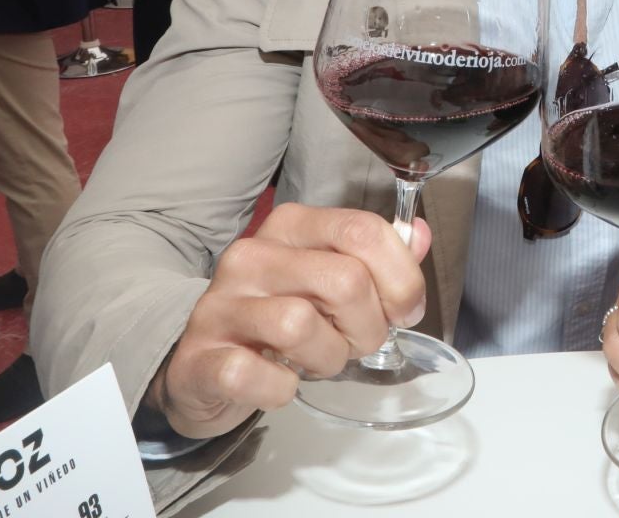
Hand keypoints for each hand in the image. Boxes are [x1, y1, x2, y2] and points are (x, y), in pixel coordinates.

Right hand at [148, 204, 431, 438]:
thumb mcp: (327, 277)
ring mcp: (221, 306)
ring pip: (300, 325)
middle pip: (344, 281)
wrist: (202, 365)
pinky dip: (281, 389)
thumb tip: (418, 235)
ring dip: (328, 358)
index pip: (363, 231)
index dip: (401, 277)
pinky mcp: (200, 359)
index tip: (404, 310)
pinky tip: (281, 383)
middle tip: (357, 342)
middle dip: (369, 326)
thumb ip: (376, 257)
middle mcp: (251, 256)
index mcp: (291, 227)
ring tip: (318, 361)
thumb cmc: (276, 319)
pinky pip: (257, 376)